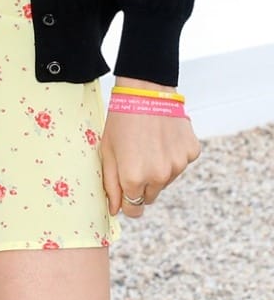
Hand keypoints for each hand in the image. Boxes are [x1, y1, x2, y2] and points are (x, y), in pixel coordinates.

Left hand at [100, 79, 199, 217]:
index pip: (134, 209)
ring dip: (157, 170)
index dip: (127, 202)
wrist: (146, 89)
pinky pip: (180, 163)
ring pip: (166, 180)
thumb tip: (115, 210)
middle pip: (150, 197)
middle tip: (134, 160)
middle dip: (141, 185)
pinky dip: (173, 155)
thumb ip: (110, 183)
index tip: (125, 191)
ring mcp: (178, 165)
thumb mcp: (107, 150)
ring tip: (147, 144)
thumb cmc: (121, 119)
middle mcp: (159, 176)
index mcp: (134, 178)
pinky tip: (163, 137)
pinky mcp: (191, 153)